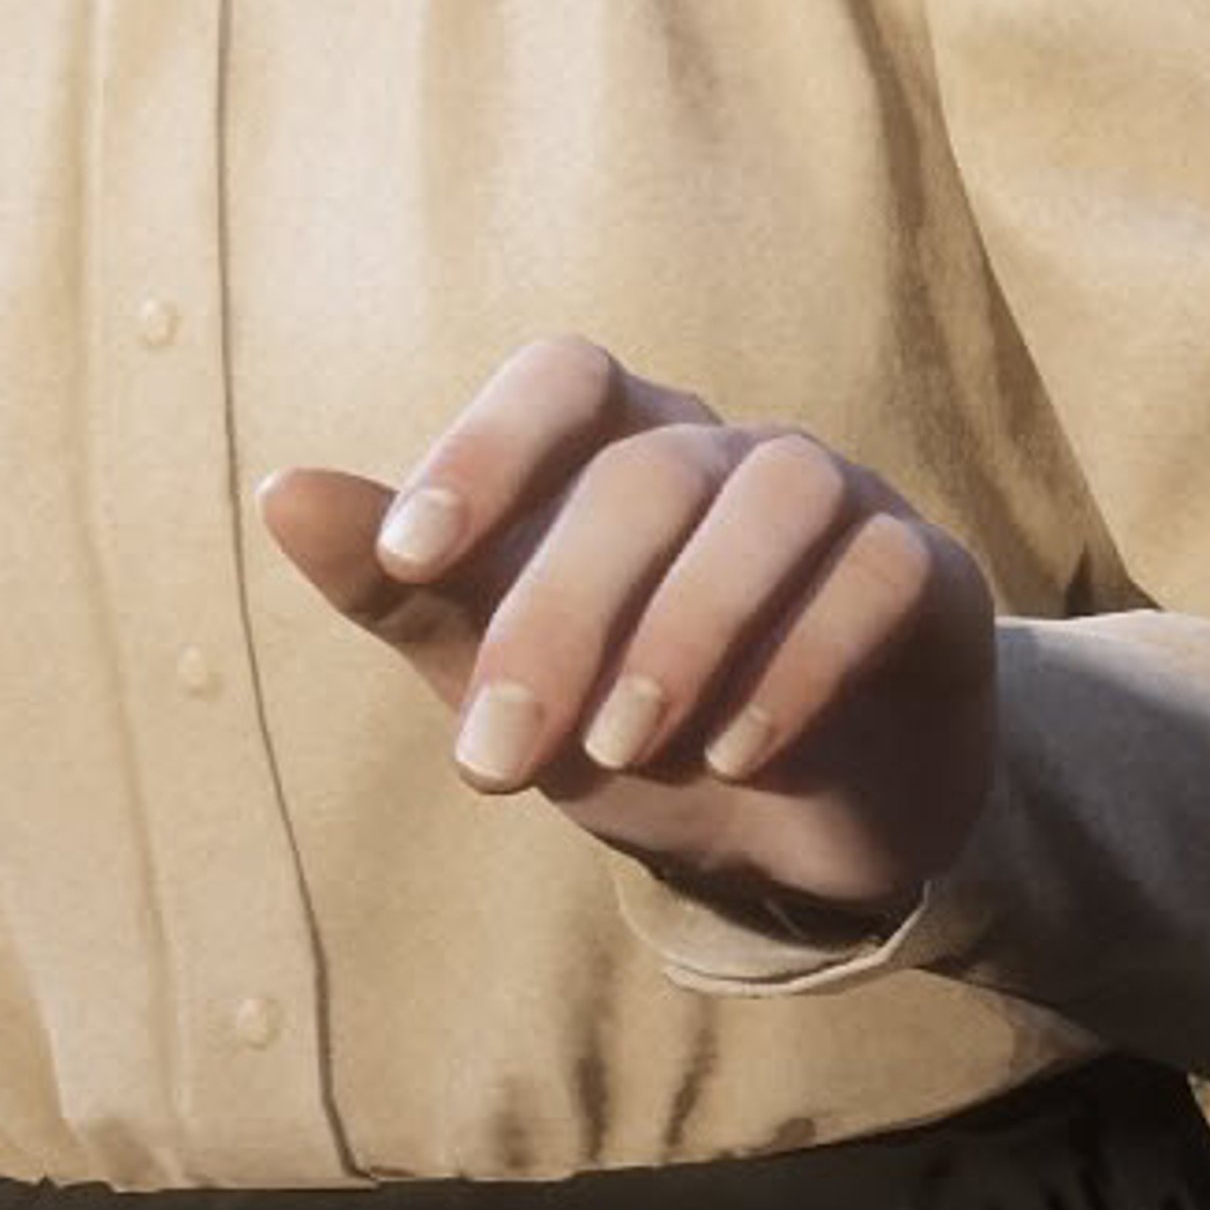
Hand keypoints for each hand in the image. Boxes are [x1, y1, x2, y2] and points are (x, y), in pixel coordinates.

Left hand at [256, 334, 1001, 927]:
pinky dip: (801, 661)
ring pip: (779, 494)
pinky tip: (735, 754)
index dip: (487, 447)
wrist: (791, 833)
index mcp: (618, 444)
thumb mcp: (493, 667)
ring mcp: (841, 499)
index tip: (406, 556)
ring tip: (623, 749)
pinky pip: (879, 574)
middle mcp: (728, 450)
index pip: (562, 376)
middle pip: (649, 471)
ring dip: (687, 626)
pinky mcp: (929, 576)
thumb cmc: (620, 721)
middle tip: (496, 756)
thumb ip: (394, 584)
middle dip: (563, 610)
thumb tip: (279, 492)